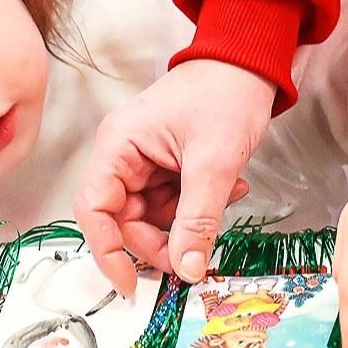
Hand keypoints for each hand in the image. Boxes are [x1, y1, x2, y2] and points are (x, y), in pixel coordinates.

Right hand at [74, 60, 271, 296]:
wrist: (253, 61)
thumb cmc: (227, 94)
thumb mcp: (214, 163)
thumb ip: (198, 220)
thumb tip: (188, 270)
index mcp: (118, 145)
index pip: (93, 209)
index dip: (107, 251)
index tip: (131, 285)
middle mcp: (124, 154)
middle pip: (124, 220)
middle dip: (162, 241)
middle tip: (198, 253)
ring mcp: (145, 160)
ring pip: (153, 216)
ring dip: (189, 222)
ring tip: (228, 197)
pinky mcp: (167, 164)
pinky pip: (174, 203)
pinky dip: (200, 207)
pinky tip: (231, 188)